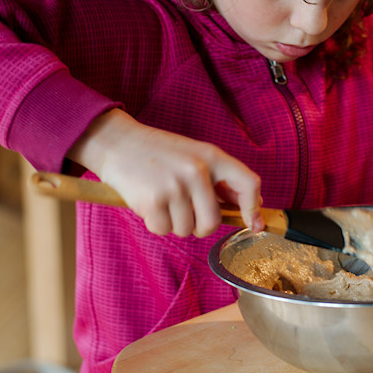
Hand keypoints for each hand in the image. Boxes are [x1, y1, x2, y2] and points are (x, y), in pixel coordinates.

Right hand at [68, 109, 263, 236]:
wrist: (118, 142)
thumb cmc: (159, 153)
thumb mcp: (195, 156)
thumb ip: (220, 179)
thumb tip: (251, 206)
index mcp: (212, 156)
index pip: (249, 183)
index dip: (253, 209)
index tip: (254, 225)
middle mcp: (197, 170)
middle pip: (213, 222)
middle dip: (200, 227)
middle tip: (186, 214)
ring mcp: (175, 186)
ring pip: (186, 230)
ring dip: (174, 224)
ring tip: (163, 201)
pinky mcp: (153, 200)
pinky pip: (163, 230)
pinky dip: (155, 224)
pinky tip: (149, 204)